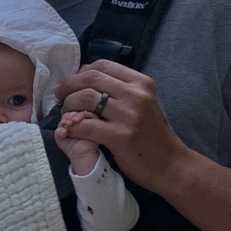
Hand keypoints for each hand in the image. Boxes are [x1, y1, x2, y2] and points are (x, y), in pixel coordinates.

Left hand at [52, 61, 190, 190]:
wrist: (171, 164)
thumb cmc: (154, 135)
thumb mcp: (145, 103)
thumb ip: (122, 90)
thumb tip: (89, 79)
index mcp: (141, 83)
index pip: (103, 65)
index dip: (81, 72)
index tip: (72, 83)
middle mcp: (136, 95)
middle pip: (90, 78)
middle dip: (68, 86)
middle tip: (60, 96)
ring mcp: (128, 115)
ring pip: (84, 98)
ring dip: (68, 106)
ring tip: (66, 115)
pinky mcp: (120, 136)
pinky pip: (85, 125)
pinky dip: (72, 127)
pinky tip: (69, 131)